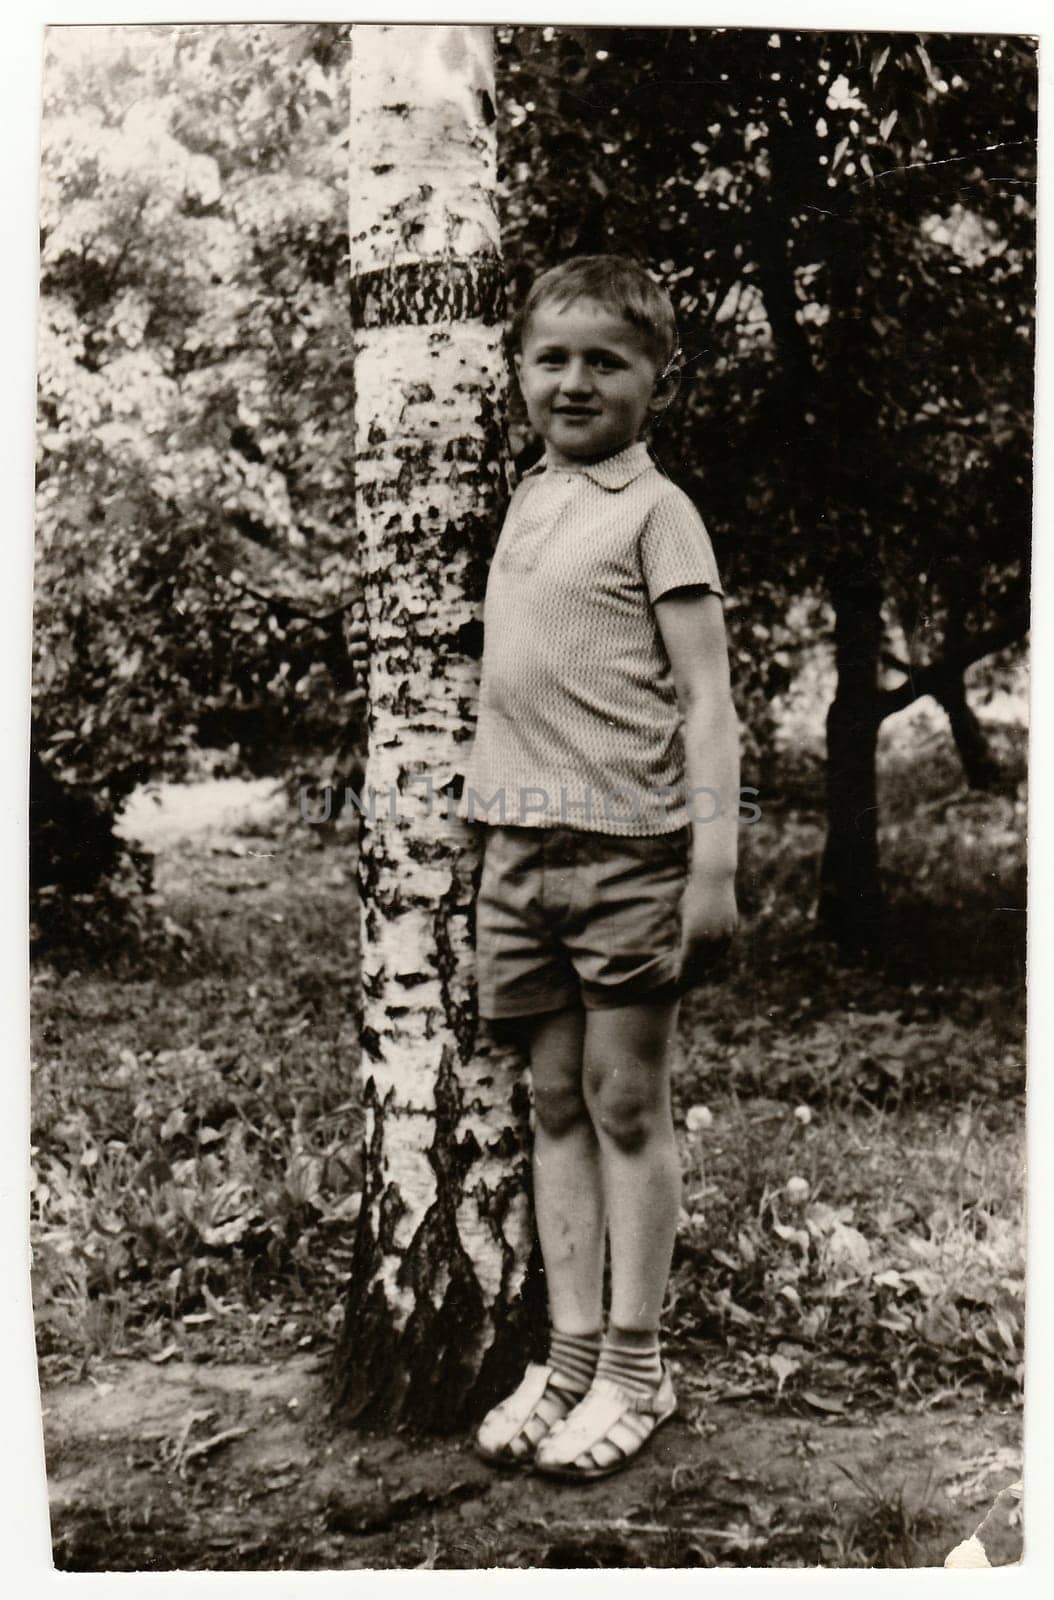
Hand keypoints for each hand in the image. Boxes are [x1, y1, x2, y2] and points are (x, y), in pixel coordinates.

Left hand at [677, 869, 737, 990]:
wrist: (714, 880)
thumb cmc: (691, 897)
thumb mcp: (681, 918)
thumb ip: (682, 937)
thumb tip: (681, 953)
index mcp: (693, 938)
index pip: (686, 964)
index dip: (682, 975)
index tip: (676, 982)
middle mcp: (710, 940)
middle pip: (701, 965)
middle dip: (693, 975)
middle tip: (686, 982)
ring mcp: (723, 936)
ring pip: (714, 959)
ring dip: (705, 967)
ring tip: (697, 973)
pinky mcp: (731, 930)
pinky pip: (722, 949)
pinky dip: (715, 955)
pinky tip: (709, 959)